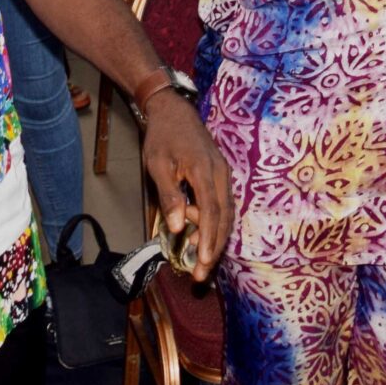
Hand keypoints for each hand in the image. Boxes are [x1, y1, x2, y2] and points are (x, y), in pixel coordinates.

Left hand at [139, 91, 231, 282]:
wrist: (173, 110)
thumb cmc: (162, 137)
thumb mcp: (158, 164)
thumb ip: (169, 196)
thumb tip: (176, 228)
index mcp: (205, 171)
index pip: (211, 213)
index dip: (207, 240)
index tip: (202, 262)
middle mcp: (220, 175)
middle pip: (224, 218)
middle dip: (214, 248)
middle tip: (202, 274)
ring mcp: (224, 175)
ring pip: (227, 214)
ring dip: (217, 239)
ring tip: (203, 262)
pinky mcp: (221, 175)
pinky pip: (224, 205)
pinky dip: (217, 225)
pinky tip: (205, 237)